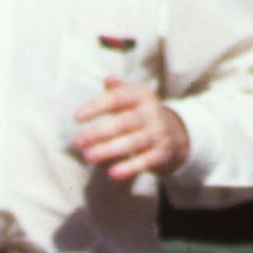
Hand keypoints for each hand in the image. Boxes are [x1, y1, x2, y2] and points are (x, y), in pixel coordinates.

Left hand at [72, 79, 188, 181]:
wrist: (176, 134)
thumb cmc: (142, 114)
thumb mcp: (133, 98)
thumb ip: (118, 90)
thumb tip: (108, 79)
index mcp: (141, 95)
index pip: (117, 98)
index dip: (97, 107)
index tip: (76, 117)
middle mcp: (151, 112)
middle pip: (123, 122)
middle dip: (99, 132)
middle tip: (77, 142)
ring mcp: (158, 133)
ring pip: (132, 142)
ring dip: (109, 150)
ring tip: (88, 157)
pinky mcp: (162, 153)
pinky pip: (145, 161)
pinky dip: (129, 168)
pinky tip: (112, 174)